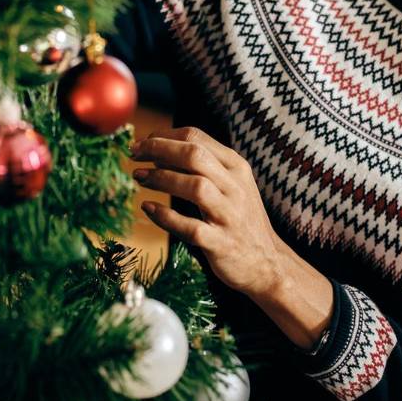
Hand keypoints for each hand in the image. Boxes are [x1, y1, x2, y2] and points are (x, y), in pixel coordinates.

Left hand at [131, 126, 284, 298]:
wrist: (267, 263)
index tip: (141, 142)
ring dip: (161, 178)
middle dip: (158, 149)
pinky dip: (166, 217)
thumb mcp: (230, 184)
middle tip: (134, 154)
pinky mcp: (221, 243)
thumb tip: (159, 151)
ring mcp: (229, 215)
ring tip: (139, 177)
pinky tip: (148, 208)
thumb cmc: (239, 219)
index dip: (163, 136)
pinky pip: (191, 227)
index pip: (196, 137)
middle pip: (194, 155)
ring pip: (195, 186)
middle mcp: (235, 187)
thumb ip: (203, 166)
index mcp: (236, 166)